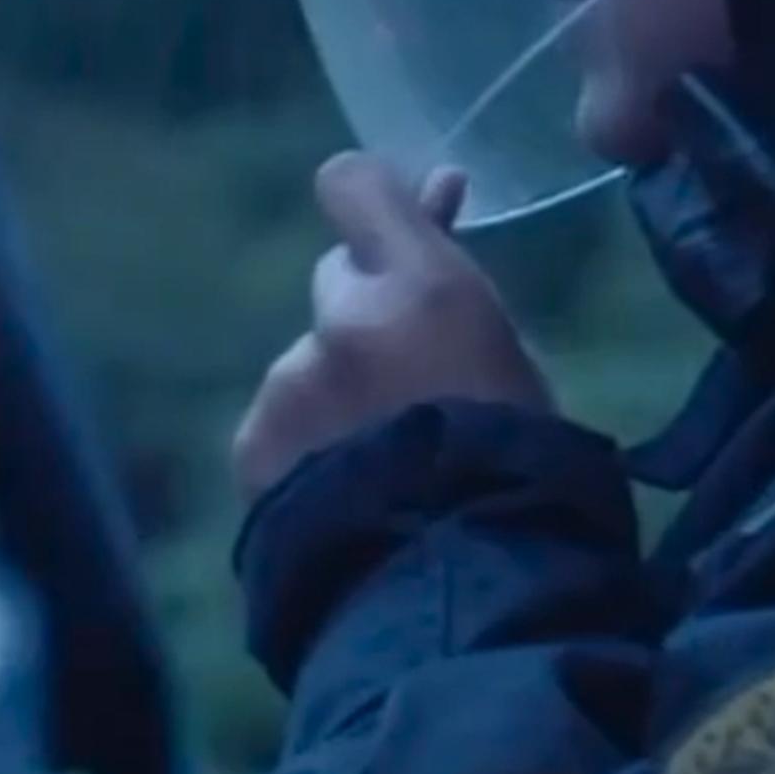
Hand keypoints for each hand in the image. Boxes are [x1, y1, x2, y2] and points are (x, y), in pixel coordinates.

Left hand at [231, 154, 554, 498]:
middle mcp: (341, 319)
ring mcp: (288, 383)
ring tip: (383, 468)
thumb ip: (460, 284)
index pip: (354, 186)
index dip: (368, 202)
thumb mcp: (516, 357)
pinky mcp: (252, 444)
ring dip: (335, 396)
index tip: (389, 229)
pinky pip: (277, 426)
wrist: (457, 587)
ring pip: (308, 366)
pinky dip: (303, 450)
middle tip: (408, 384)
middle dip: (365, 316)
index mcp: (422, 287)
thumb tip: (439, 192)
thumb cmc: (522, 469)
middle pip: (337, 283)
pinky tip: (343, 497)